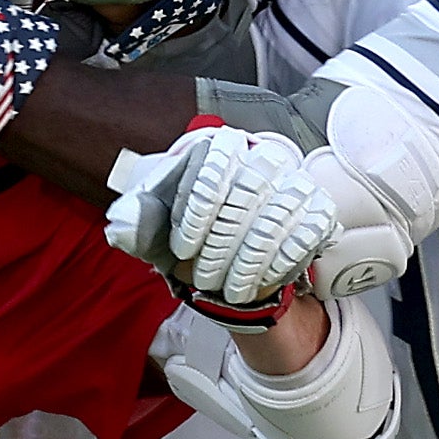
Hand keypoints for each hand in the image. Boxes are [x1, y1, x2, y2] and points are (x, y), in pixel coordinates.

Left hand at [104, 129, 412, 315]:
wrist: (229, 255)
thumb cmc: (189, 235)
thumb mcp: (156, 230)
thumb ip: (136, 222)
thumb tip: (119, 223)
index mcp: (218, 148)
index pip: (212, 170)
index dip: (195, 215)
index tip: (182, 250)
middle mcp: (262, 157)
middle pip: (245, 198)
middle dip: (220, 248)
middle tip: (204, 278)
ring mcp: (294, 182)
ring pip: (274, 222)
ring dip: (247, 264)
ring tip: (228, 289)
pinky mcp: (318, 210)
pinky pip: (305, 236)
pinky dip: (279, 265)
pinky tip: (259, 282)